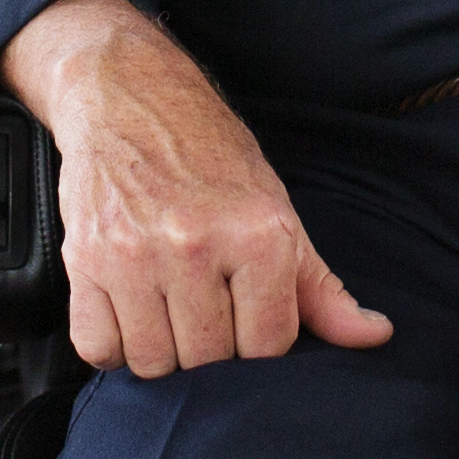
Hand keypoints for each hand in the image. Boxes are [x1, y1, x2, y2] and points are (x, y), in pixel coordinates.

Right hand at [0, 0, 391, 378]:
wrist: (130, 97)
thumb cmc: (209, 157)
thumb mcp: (278, 211)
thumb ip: (321, 287)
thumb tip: (375, 335)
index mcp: (257, 235)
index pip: (268, 347)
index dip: (260, 342)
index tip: (248, 316)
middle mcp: (195, 244)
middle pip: (208, 360)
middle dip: (211, 349)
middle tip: (205, 310)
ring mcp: (133, 254)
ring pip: (152, 362)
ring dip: (161, 351)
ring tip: (167, 310)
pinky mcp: (84, 259)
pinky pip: (98, 348)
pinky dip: (113, 345)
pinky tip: (129, 314)